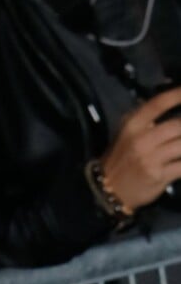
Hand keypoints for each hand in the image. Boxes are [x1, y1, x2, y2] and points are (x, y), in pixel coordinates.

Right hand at [101, 88, 180, 209]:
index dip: (177, 95)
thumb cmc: (121, 157)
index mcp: (132, 125)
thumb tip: (172, 106)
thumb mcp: (127, 134)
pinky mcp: (160, 175)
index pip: (157, 104)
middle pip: (178, 125)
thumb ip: (147, 121)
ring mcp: (151, 158)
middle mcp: (141, 139)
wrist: (109, 187)